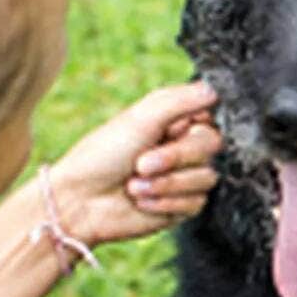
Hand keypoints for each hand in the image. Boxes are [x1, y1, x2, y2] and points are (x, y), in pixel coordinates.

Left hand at [47, 81, 222, 245]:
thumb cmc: (103, 155)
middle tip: (141, 163)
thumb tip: (214, 89)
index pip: (211, 116)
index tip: (172, 130)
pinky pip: (195, 203)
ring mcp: (184, 178)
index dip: (195, 126)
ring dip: (166, 183)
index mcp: (174, 122)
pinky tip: (141, 201)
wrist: (82, 201)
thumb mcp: (140, 118)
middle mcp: (183, 148)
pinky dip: (164, 202)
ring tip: (134, 185)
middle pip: (211, 146)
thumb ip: (180, 100)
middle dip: (174, 157)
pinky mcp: (182, 207)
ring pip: (206, 177)